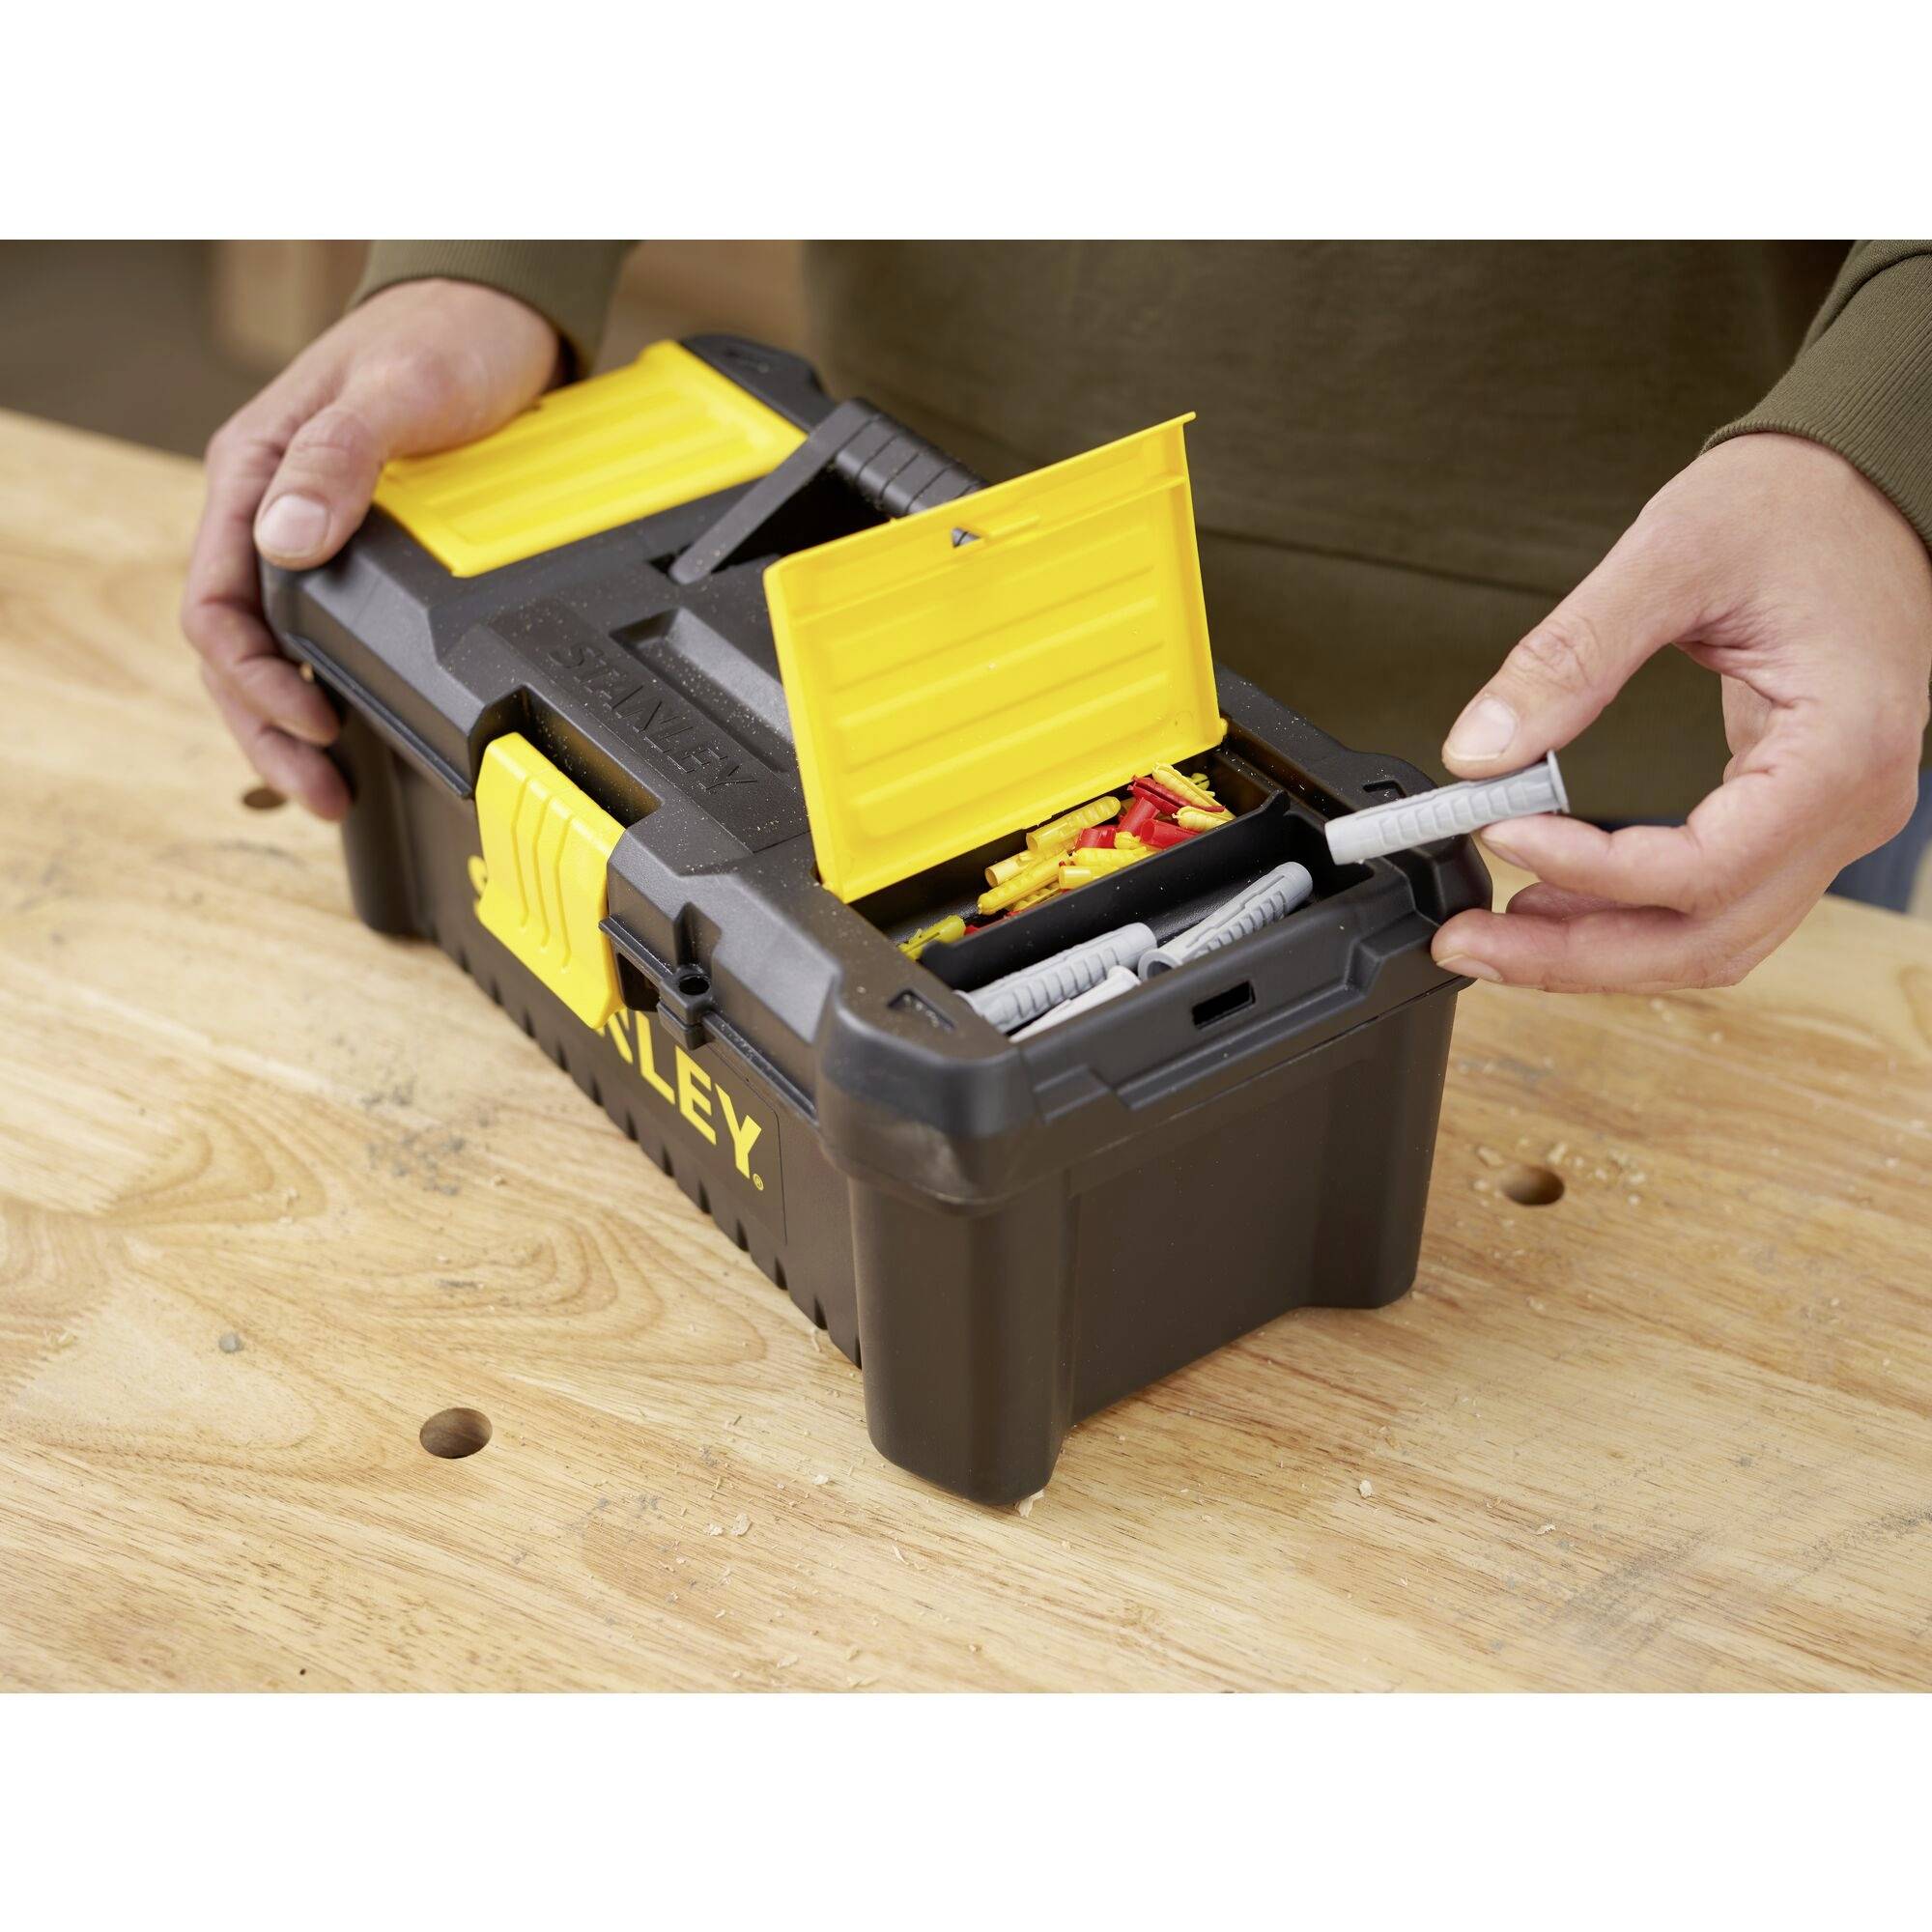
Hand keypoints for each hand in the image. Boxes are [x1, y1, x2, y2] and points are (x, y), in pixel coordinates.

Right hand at [181, 279, 561, 817]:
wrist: (497, 312)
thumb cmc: (442, 339)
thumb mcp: (395, 393)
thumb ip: (337, 460)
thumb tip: (286, 541)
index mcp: (253, 475)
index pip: (216, 605)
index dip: (255, 678)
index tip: (312, 720)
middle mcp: (270, 512)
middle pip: (238, 649)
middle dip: (270, 730)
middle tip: (323, 792)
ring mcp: (311, 533)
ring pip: (275, 650)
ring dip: (294, 724)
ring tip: (334, 786)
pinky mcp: (358, 546)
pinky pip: (322, 630)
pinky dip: (329, 685)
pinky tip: (358, 726)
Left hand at [1430, 433, 1931, 992]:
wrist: (1861, 489)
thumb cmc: (1799, 509)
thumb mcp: (1671, 558)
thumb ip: (1570, 656)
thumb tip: (1480, 750)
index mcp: (1838, 747)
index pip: (1706, 866)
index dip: (1592, 870)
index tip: (1502, 833)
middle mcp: (1847, 804)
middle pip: (1705, 938)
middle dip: (1575, 957)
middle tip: (1467, 941)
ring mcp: (1828, 821)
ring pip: (1710, 939)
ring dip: (1596, 951)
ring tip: (1494, 934)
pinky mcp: (1796, 817)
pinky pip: (1714, 900)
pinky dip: (1629, 914)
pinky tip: (1552, 901)